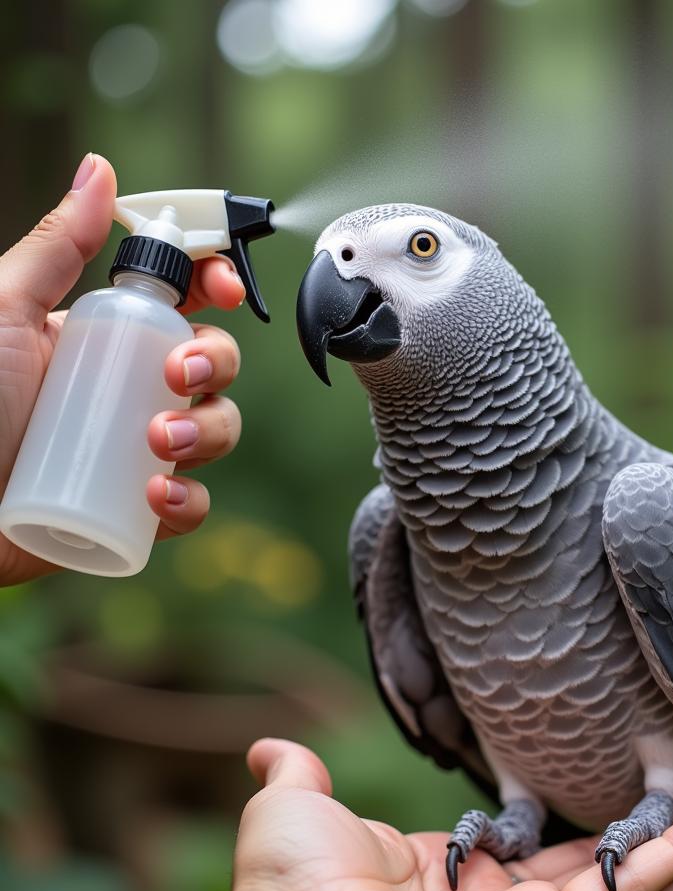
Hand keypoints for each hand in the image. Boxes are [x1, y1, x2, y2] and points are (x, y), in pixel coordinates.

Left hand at [0, 153, 245, 585]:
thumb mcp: (4, 312)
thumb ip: (56, 246)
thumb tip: (100, 171)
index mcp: (102, 338)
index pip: (182, 301)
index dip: (216, 285)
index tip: (225, 288)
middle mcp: (128, 390)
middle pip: (213, 362)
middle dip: (214, 361)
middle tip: (177, 373)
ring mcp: (137, 451)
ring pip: (215, 429)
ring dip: (207, 431)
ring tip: (160, 443)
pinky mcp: (136, 512)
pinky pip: (192, 504)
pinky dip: (188, 501)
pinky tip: (158, 497)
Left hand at [105, 739, 672, 890]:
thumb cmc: (287, 885)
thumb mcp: (298, 806)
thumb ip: (300, 776)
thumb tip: (270, 750)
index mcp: (459, 874)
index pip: (543, 848)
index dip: (589, 824)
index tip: (625, 794)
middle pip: (607, 866)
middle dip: (666, 838)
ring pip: (636, 881)